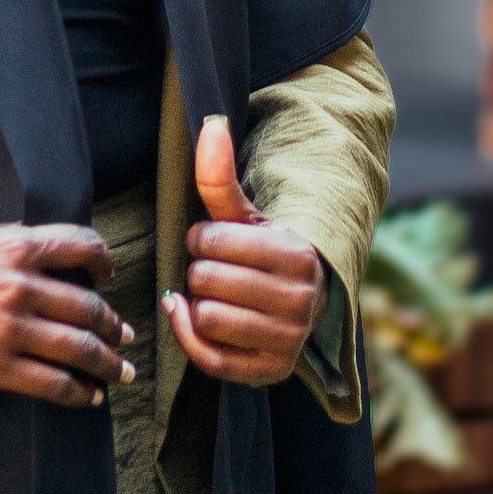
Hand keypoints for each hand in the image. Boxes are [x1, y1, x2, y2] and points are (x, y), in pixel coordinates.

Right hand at [0, 208, 133, 407]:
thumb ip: (11, 247)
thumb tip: (47, 258)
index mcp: (14, 246)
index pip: (84, 245)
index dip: (105, 262)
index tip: (108, 276)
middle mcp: (19, 286)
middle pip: (90, 306)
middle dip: (113, 324)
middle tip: (124, 335)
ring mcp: (7, 330)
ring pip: (80, 348)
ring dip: (107, 361)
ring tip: (118, 370)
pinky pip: (52, 383)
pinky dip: (78, 392)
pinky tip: (87, 395)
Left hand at [161, 115, 328, 387]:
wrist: (297, 298)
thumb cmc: (262, 248)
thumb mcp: (244, 213)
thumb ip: (220, 173)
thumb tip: (212, 121)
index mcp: (298, 255)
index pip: (209, 243)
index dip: (201, 238)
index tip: (216, 240)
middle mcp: (302, 302)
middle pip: (205, 281)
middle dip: (201, 270)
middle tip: (218, 269)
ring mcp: (289, 341)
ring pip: (206, 318)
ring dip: (199, 303)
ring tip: (217, 293)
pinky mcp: (269, 372)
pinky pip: (209, 359)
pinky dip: (190, 337)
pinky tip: (192, 317)